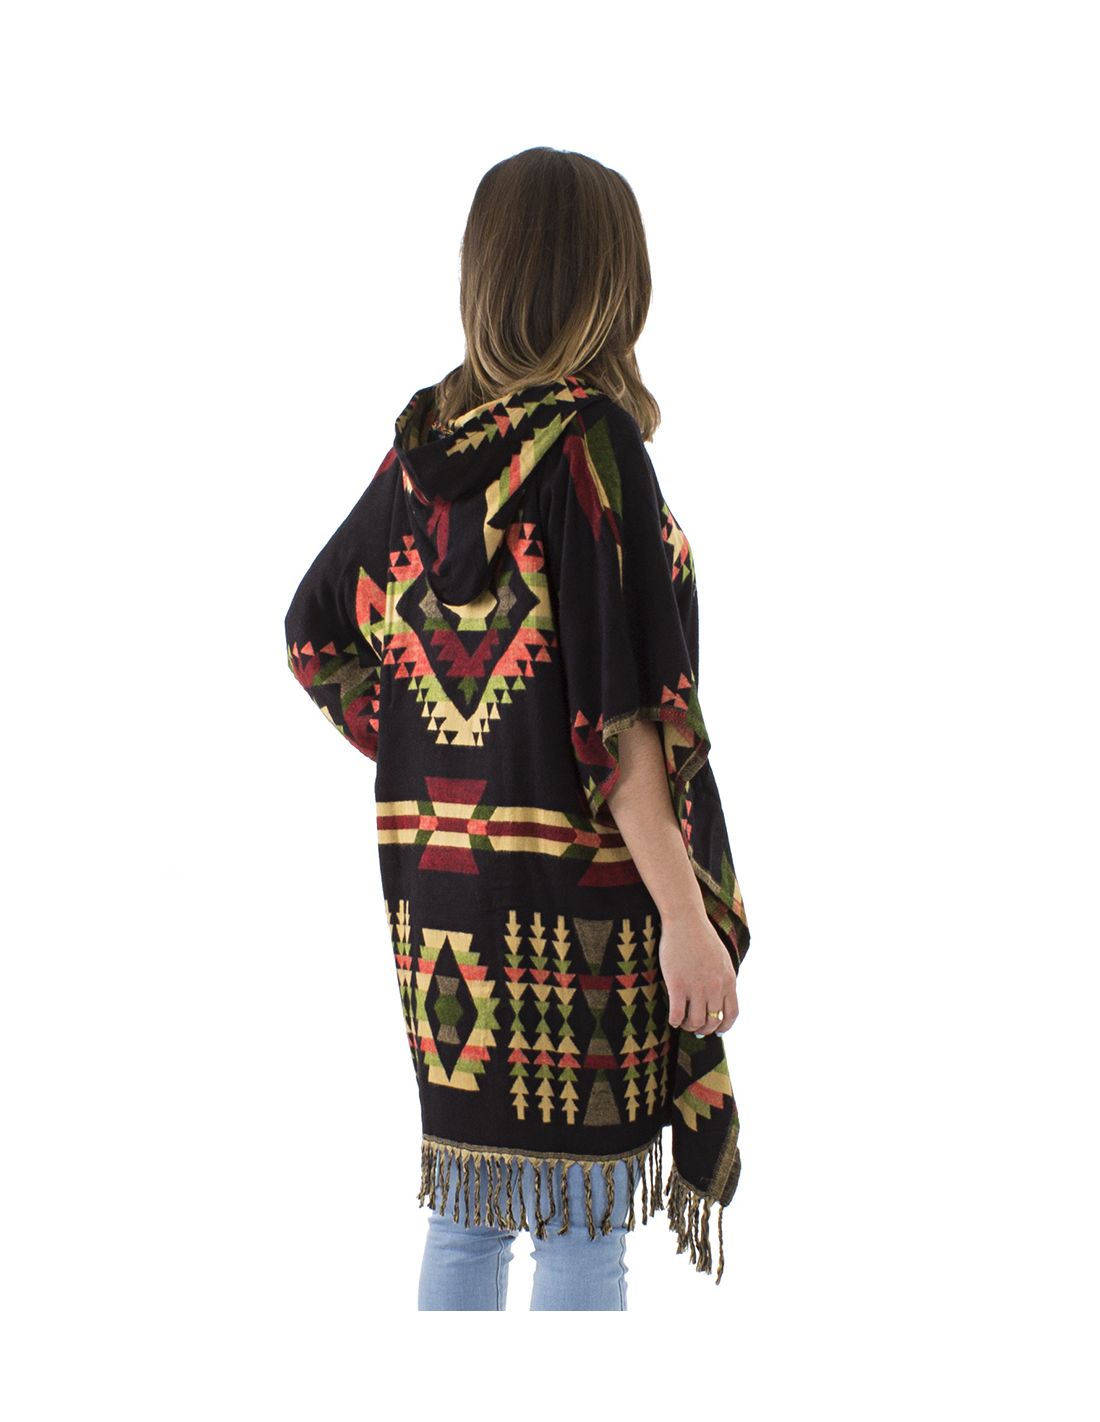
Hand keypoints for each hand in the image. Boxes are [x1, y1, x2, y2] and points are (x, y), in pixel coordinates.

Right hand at [658, 904, 738, 1035]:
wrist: (685, 920)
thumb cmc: (701, 937)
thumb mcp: (722, 959)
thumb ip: (723, 979)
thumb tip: (719, 1000)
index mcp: (728, 981)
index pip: (731, 1015)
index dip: (723, 1027)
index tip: (715, 1030)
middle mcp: (715, 987)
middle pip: (712, 1021)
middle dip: (703, 1029)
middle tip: (693, 1026)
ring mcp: (696, 987)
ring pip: (695, 1021)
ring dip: (688, 1026)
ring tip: (682, 1022)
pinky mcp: (677, 984)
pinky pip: (677, 1014)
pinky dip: (675, 1021)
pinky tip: (672, 1018)